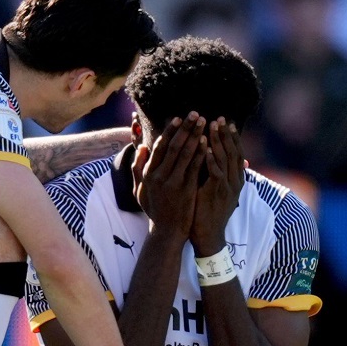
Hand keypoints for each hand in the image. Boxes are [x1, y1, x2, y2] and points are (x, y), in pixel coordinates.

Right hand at [132, 113, 205, 237]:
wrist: (167, 231)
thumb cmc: (154, 209)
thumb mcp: (140, 189)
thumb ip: (138, 168)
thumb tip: (142, 147)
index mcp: (148, 174)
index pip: (159, 147)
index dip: (169, 131)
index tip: (178, 118)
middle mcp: (159, 176)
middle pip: (174, 146)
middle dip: (185, 128)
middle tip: (195, 114)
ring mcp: (173, 183)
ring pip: (186, 154)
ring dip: (196, 136)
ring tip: (204, 123)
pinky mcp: (186, 189)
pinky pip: (195, 167)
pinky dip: (201, 153)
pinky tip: (208, 142)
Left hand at [191, 119, 244, 254]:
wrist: (208, 235)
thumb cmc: (208, 210)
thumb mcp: (216, 189)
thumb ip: (217, 172)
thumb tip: (213, 154)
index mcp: (235, 179)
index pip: (236, 152)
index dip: (232, 136)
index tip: (226, 121)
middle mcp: (235, 181)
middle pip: (233, 152)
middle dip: (226, 134)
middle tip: (219, 118)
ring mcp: (227, 188)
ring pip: (226, 160)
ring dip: (219, 142)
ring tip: (212, 127)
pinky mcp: (217, 195)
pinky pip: (217, 175)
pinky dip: (212, 161)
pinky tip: (207, 150)